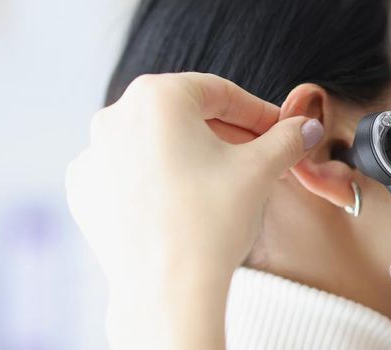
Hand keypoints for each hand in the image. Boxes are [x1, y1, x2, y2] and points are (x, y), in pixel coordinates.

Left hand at [64, 73, 322, 348]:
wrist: (167, 291)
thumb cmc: (210, 223)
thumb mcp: (261, 170)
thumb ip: (287, 138)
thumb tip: (305, 128)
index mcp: (156, 96)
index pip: (220, 93)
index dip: (259, 113)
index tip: (281, 131)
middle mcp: (114, 116)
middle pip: (185, 116)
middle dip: (226, 134)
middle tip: (260, 157)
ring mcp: (93, 154)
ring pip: (156, 144)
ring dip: (192, 156)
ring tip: (225, 183)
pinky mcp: (84, 190)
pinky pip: (128, 173)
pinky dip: (157, 180)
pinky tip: (184, 202)